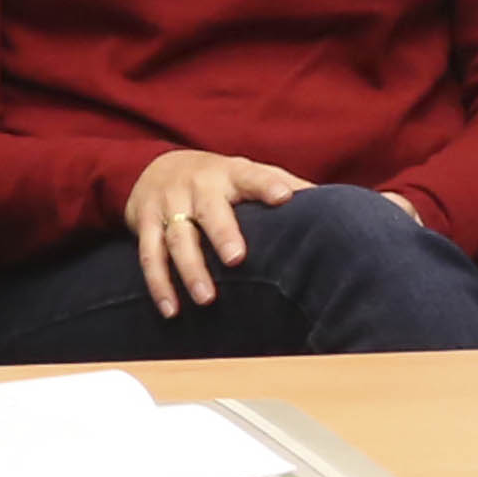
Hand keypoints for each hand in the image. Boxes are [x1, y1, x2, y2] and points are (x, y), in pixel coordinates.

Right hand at [122, 148, 308, 318]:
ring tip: (206, 298)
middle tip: (236, 259)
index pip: (252, 176)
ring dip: (189, 269)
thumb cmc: (218, 180)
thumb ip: (285, 184)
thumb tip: (334, 204)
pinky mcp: (143, 221)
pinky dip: (158, 284)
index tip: (284, 197)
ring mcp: (168, 204)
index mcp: (230, 173)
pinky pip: (149, 255)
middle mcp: (197, 186)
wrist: (155, 167)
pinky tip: (171, 309)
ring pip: (177, 238)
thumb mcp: (248, 173)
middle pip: (209, 211)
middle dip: (222, 233)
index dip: (267, 185)